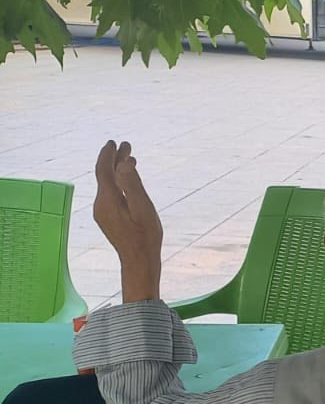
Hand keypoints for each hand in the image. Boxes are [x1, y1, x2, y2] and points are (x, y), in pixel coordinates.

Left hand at [93, 141, 163, 299]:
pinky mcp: (108, 218)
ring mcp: (102, 212)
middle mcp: (100, 205)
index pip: (104, 170)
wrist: (139, 261)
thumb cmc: (145, 236)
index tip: (114, 142)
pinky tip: (127, 182)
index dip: (108, 155)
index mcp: (108, 199)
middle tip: (125, 146)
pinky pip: (109, 194)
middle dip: (114, 160)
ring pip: (107, 185)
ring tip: (129, 159)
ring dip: (117, 171)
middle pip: (104, 176)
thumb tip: (124, 163)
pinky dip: (117, 183)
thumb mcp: (142, 208)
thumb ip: (132, 184)